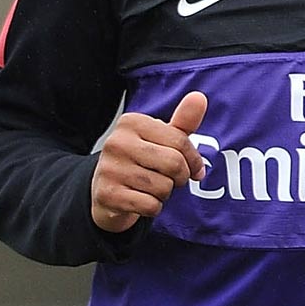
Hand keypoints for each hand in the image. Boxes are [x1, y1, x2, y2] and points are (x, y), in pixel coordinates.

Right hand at [91, 91, 207, 231]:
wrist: (105, 189)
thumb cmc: (140, 160)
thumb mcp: (161, 138)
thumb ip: (183, 121)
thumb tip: (199, 98)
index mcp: (131, 122)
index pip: (180, 142)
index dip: (194, 160)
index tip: (195, 169)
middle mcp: (117, 142)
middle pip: (175, 164)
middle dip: (180, 178)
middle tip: (171, 179)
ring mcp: (109, 169)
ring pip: (163, 187)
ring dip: (165, 193)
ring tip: (151, 187)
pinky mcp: (107, 195)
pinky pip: (150, 206)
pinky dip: (153, 207)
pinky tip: (141, 200)